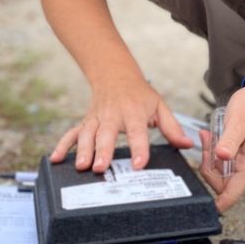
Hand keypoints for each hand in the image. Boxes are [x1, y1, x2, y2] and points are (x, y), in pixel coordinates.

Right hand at [50, 77, 191, 172]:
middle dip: (103, 150)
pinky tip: (56, 159)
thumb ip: (173, 127)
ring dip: (83, 150)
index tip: (139, 164)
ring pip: (88, 134)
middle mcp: (113, 115)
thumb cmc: (140, 95)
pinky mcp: (85, 122)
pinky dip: (63, 145)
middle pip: (107, 134)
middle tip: (101, 168)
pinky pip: (72, 133)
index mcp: (134, 112)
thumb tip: (188, 144)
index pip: (138, 132)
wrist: (115, 75)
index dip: (139, 148)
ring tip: (82, 167)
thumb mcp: (159, 106)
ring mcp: (97, 119)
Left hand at [200, 82, 244, 211]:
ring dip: (212, 159)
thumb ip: (229, 141)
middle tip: (206, 143)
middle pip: (223, 185)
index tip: (202, 201)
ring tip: (211, 136)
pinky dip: (218, 155)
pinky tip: (216, 139)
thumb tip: (222, 158)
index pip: (232, 195)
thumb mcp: (238, 121)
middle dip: (209, 167)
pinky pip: (228, 165)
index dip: (216, 203)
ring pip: (224, 174)